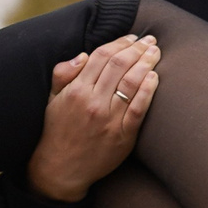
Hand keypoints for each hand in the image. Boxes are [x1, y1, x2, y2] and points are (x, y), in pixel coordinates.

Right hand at [26, 35, 158, 201]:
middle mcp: (93, 102)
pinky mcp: (122, 136)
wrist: (61, 169)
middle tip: (150, 40)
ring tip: (156, 53)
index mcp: (76, 91)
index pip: (102, 56)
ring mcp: (109, 120)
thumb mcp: (52, 100)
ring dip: (146, 64)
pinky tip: (155, 77)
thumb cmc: (58, 131)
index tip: (132, 37)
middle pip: (120, 65)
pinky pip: (139, 108)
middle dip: (137, 48)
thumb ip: (63, 74)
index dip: (120, 43)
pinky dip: (148, 90)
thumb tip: (84, 55)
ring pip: (131, 83)